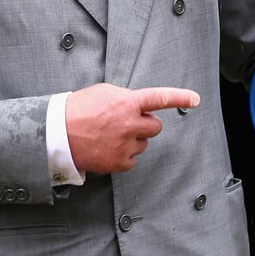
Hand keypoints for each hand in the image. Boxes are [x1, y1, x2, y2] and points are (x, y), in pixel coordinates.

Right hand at [65, 83, 199, 173]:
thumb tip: (137, 106)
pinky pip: (133, 159)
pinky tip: (108, 148)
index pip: (160, 98)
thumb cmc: (79, 109)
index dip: (180, 97)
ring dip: (133, 139)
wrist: (58, 134)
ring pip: (144, 143)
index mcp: (128, 103)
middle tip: (127, 123)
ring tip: (110, 135)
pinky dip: (124, 155)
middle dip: (145, 125)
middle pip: (155, 127)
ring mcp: (126, 145)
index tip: (196, 99)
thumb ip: (126, 98)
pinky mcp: (120, 162)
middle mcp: (131, 124)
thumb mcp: (104, 92)